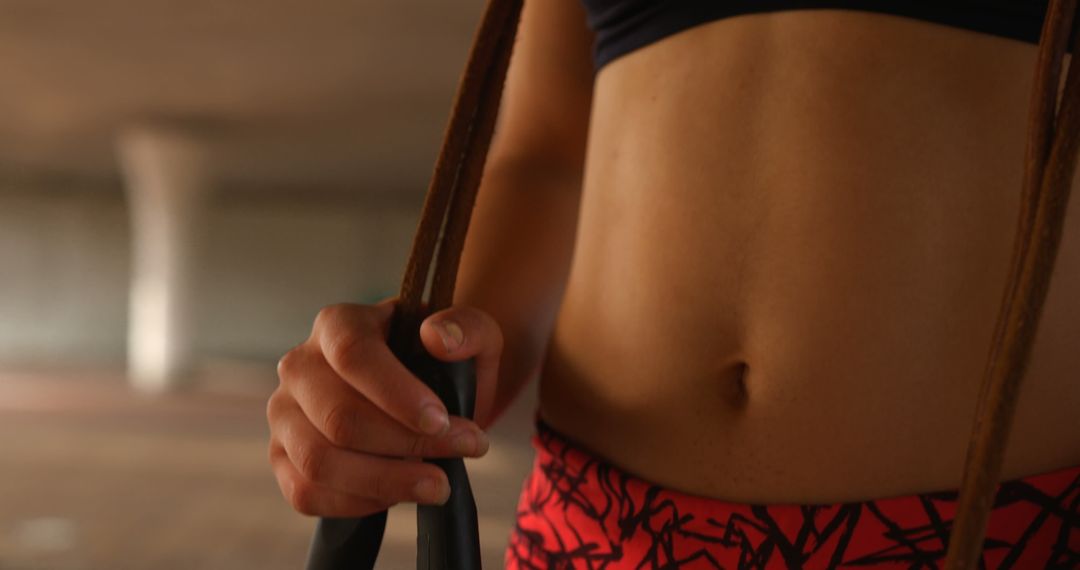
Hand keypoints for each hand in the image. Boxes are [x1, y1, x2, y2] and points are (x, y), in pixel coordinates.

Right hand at [267, 298, 502, 516]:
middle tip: (464, 450)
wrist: (425, 394)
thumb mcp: (472, 334)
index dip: (396, 393)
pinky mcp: (283, 457)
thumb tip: (438, 338)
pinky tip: (400, 494)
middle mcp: (300, 366)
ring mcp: (285, 414)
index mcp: (338, 324)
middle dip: (407, 443)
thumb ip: (466, 327)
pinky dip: (358, 503)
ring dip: (386, 481)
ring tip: (438, 484)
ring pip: (320, 461)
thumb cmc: (443, 361)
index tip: (440, 420)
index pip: (352, 353)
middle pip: (339, 417)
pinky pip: (306, 493)